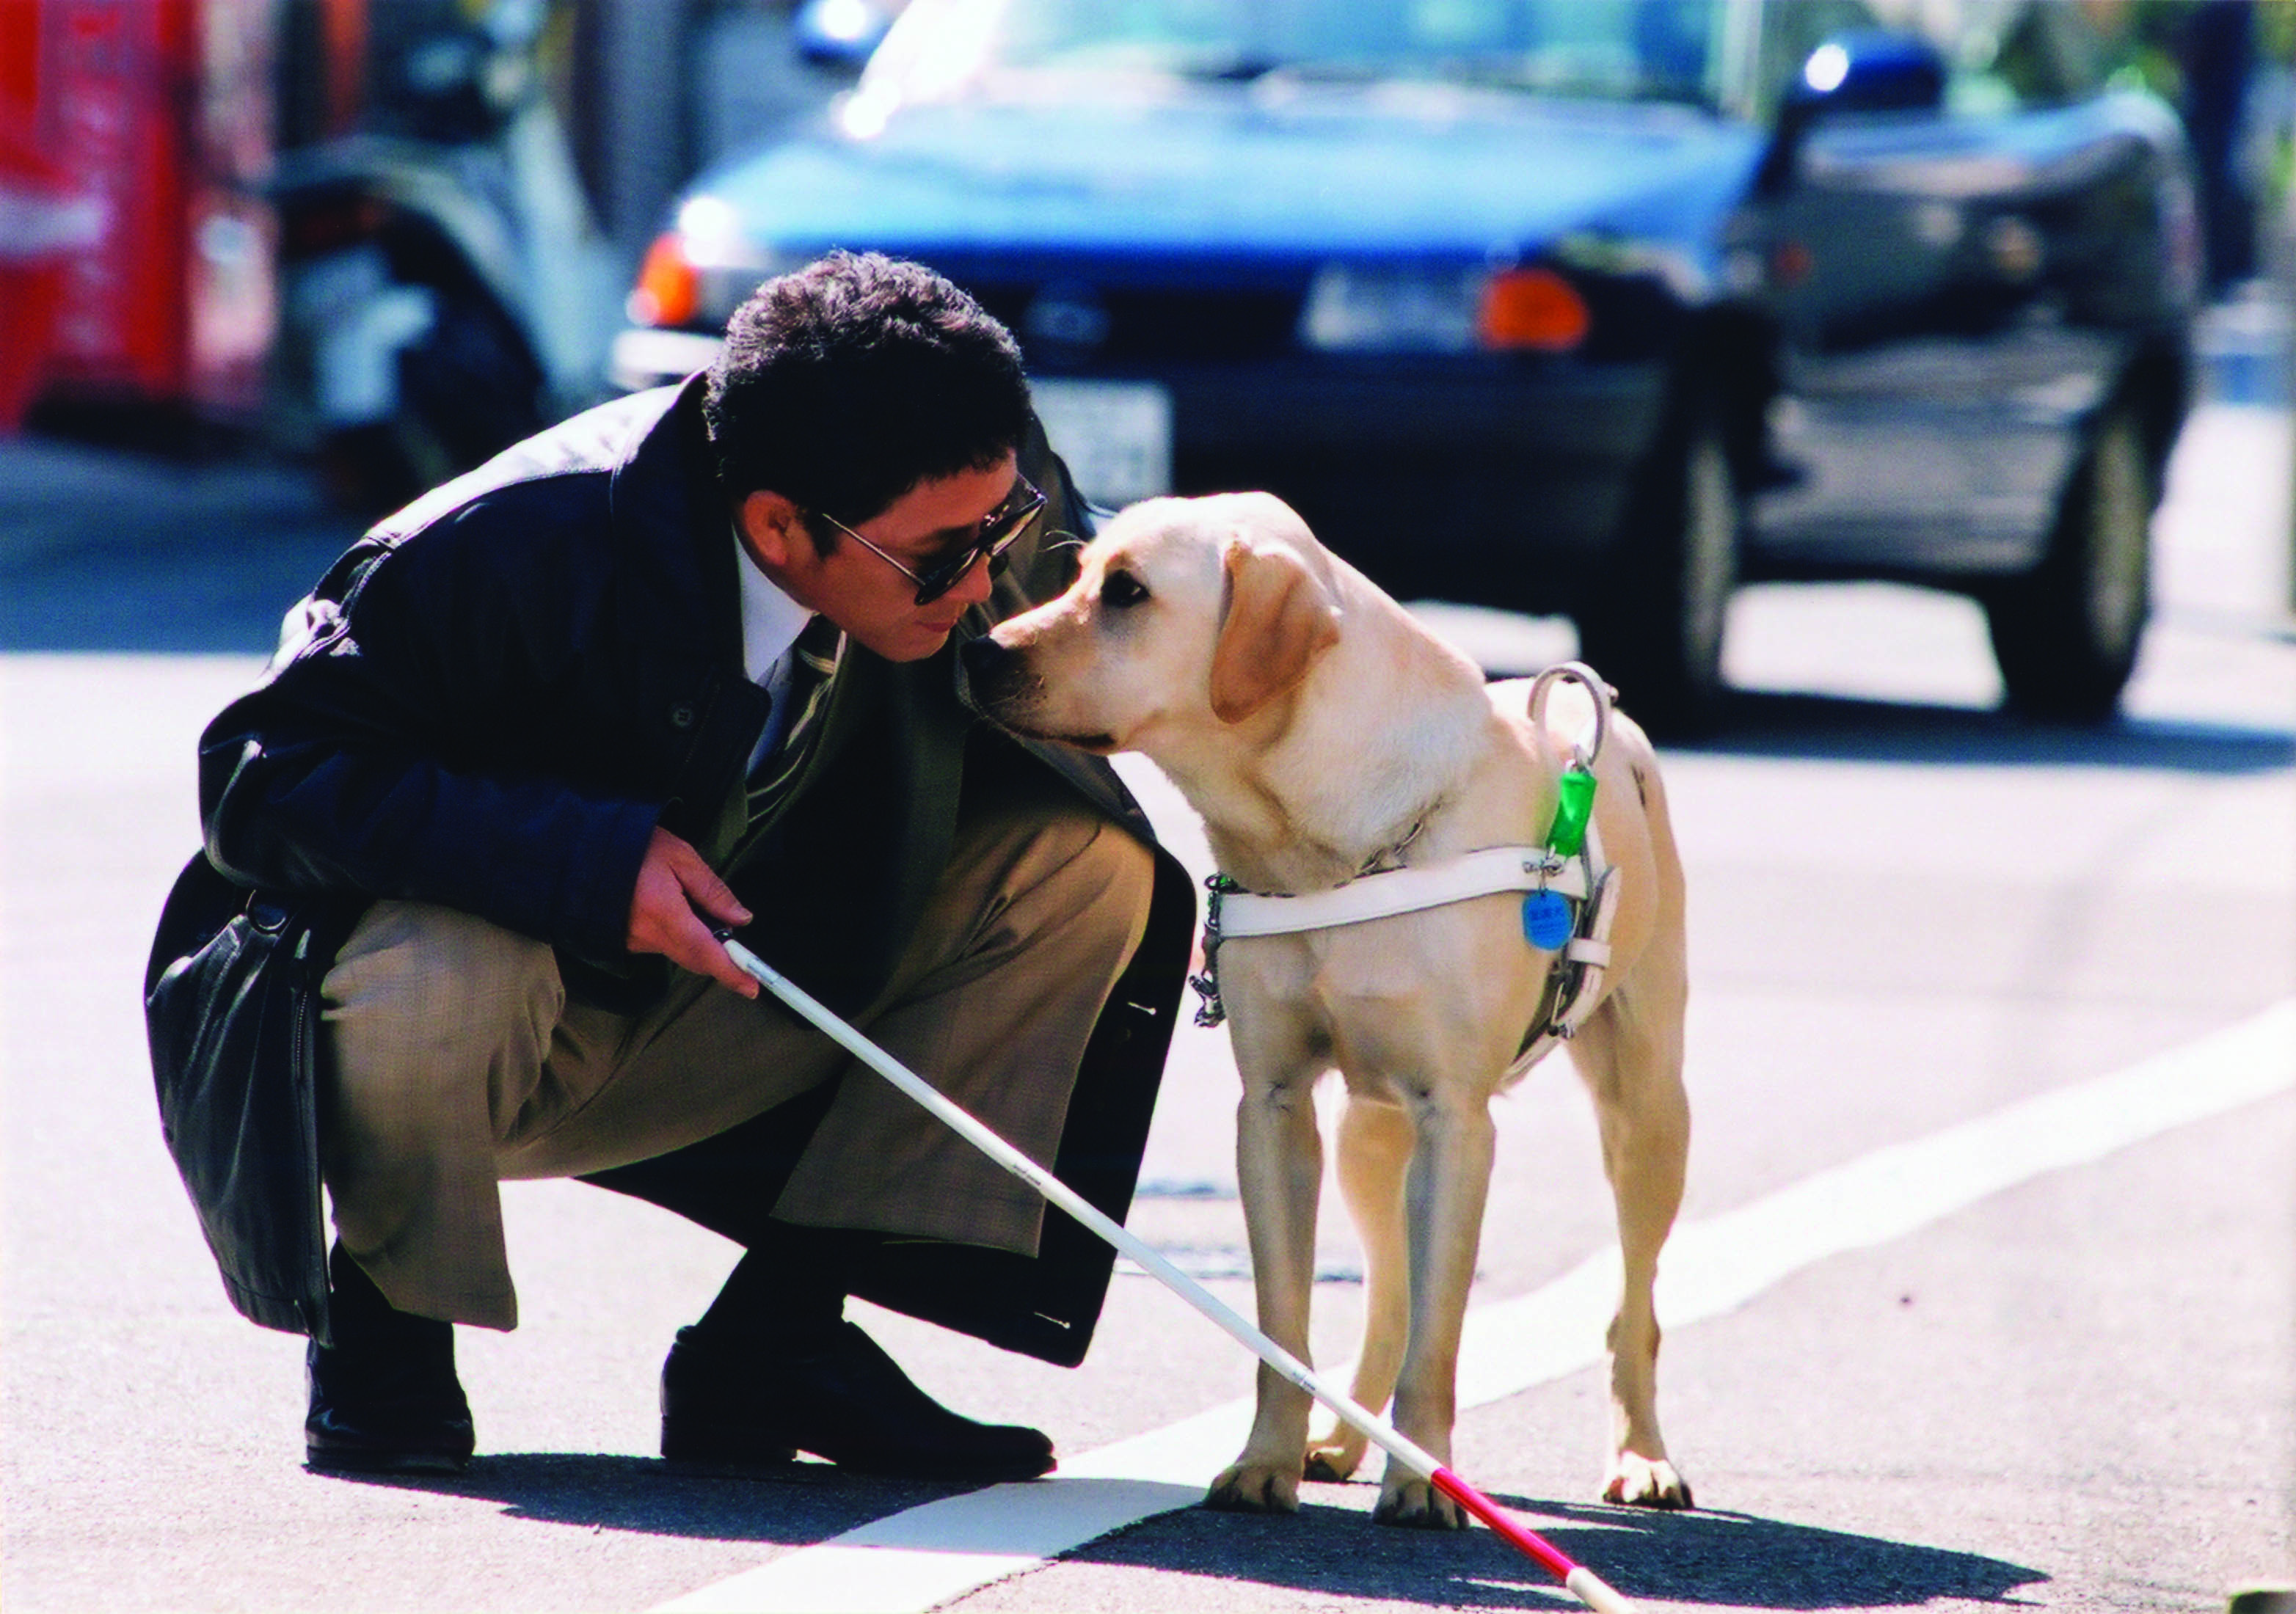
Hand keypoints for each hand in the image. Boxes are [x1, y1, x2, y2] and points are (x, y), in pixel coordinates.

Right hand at [625, 827, 758, 997]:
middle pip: (694, 959)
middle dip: (719, 960)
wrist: (583, 851)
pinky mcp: (624, 942)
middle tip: (738, 951)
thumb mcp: (681, 857)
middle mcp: (647, 936)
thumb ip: (712, 890)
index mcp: (664, 914)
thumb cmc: (634, 847)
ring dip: (696, 942)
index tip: (752, 987)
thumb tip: (741, 919)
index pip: (704, 952)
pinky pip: (659, 945)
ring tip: (693, 906)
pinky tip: (671, 910)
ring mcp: (632, 943)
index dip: (730, 972)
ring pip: (678, 952)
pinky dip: (675, 936)